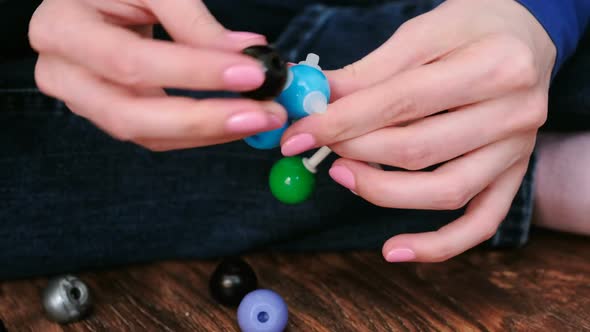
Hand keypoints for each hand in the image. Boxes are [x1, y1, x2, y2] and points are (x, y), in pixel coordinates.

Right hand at [28, 0, 285, 150]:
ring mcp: (84, 101)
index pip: (130, 61)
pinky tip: (237, 121)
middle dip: (204, 120)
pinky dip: (200, 133)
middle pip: (131, 115)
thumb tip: (247, 54)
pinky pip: (155, 135)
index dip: (192, 73)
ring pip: (146, 134)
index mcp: (63, 29)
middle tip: (262, 115)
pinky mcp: (110, 114)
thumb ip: (192, 19)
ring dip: (209, 132)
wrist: (91, 0)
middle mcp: (63, 74)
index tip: (250, 74)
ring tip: (261, 119)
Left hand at [280, 0, 555, 261]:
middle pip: (419, 150)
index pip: (402, 102)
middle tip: (318, 146)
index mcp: (495, 64)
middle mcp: (516, 112)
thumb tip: (314, 101)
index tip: (299, 134)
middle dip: (356, 152)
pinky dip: (438, 245)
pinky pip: (479, 223)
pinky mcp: (514, 176)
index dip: (343, 121)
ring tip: (341, 174)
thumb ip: (369, 72)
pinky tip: (394, 250)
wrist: (525, 37)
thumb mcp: (421, 32)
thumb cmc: (472, 27)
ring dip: (382, 192)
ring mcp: (518, 150)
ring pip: (445, 191)